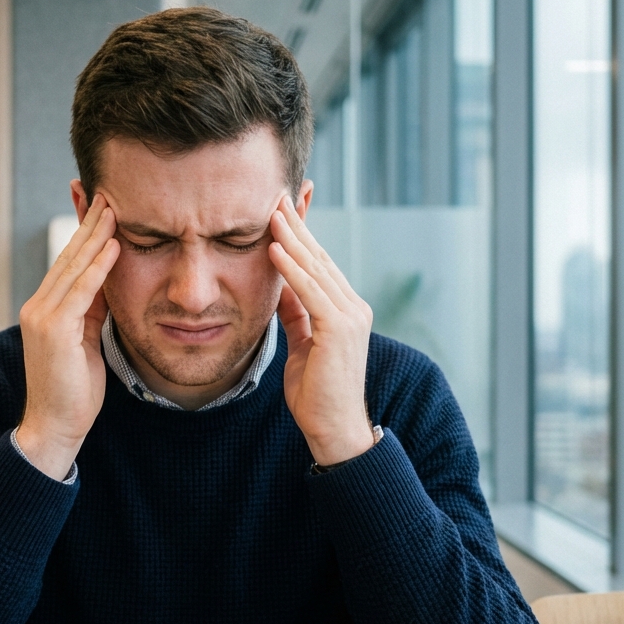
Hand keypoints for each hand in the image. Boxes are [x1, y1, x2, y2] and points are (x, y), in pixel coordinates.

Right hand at [16, 194, 119, 478]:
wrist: (54, 427)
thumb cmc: (73, 391)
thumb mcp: (87, 341)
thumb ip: (93, 310)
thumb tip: (109, 281)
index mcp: (46, 308)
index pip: (69, 261)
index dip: (85, 232)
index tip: (101, 205)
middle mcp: (39, 306)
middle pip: (68, 255)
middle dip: (89, 222)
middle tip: (107, 190)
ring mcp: (42, 316)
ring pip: (74, 266)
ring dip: (96, 234)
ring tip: (114, 206)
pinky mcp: (53, 329)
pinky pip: (81, 290)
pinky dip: (98, 266)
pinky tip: (114, 244)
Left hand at [268, 194, 375, 466]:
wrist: (335, 430)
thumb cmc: (317, 395)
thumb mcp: (302, 345)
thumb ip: (296, 314)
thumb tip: (279, 285)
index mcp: (345, 310)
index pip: (319, 263)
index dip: (301, 235)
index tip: (282, 208)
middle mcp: (353, 306)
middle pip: (319, 257)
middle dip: (297, 225)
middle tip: (276, 193)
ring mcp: (350, 315)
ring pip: (315, 268)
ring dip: (291, 237)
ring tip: (271, 210)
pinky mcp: (340, 328)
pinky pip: (310, 290)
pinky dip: (291, 268)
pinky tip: (273, 247)